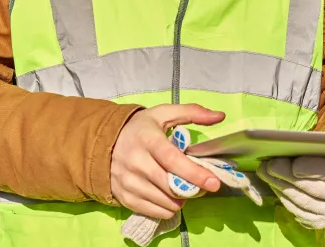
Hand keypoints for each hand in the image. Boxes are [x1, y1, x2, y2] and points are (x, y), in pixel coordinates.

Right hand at [110, 104, 224, 218]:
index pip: (172, 160)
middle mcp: (136, 162)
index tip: (213, 183)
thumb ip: (193, 113)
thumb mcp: (164, 114)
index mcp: (148, 139)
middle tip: (202, 186)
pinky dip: (168, 208)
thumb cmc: (141, 128)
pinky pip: (153, 212)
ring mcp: (128, 182)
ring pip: (164, 201)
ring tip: (184, 189)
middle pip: (169, 184)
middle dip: (191, 189)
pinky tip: (171, 197)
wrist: (104, 142)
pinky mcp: (124, 197)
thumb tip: (220, 117)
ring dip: (181, 199)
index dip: (194, 173)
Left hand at [256, 120, 324, 228]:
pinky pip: (298, 212)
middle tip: (269, 164)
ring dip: (280, 186)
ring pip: (303, 202)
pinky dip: (284, 198)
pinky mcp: (321, 223)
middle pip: (313, 188)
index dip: (313, 168)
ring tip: (265, 172)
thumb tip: (297, 140)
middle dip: (288, 176)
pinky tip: (274, 184)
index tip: (293, 163)